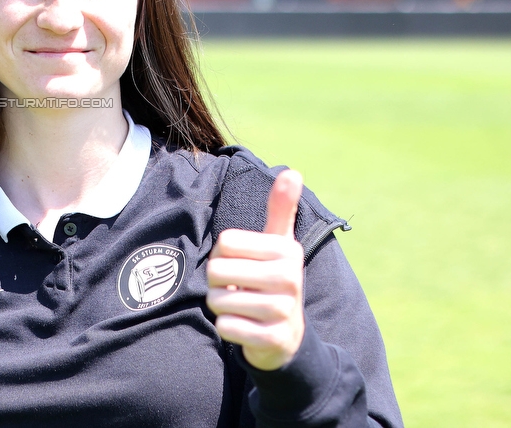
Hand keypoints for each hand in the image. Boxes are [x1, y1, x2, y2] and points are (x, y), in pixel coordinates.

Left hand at [206, 169, 305, 370]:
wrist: (287, 336)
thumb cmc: (272, 280)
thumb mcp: (279, 244)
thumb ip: (281, 209)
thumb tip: (293, 172)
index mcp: (286, 250)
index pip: (224, 242)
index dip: (223, 255)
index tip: (243, 264)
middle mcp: (289, 278)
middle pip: (217, 270)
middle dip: (219, 283)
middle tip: (240, 288)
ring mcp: (283, 310)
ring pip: (217, 300)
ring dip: (221, 306)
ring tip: (243, 307)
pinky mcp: (273, 339)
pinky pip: (225, 326)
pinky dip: (228, 328)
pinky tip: (246, 327)